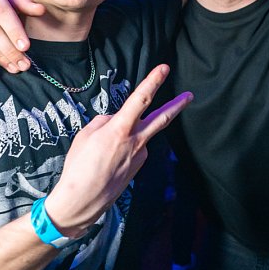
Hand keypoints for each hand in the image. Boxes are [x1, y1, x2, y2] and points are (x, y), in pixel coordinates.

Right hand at [44, 65, 192, 231]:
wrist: (82, 200)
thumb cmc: (79, 167)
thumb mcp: (85, 135)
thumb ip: (104, 122)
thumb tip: (115, 121)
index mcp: (120, 129)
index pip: (141, 99)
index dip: (153, 81)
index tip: (164, 69)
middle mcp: (136, 141)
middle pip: (162, 118)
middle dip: (177, 105)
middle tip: (190, 95)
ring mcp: (140, 155)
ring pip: (141, 134)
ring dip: (129, 133)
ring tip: (103, 148)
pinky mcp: (139, 166)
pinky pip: (133, 148)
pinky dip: (123, 147)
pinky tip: (108, 159)